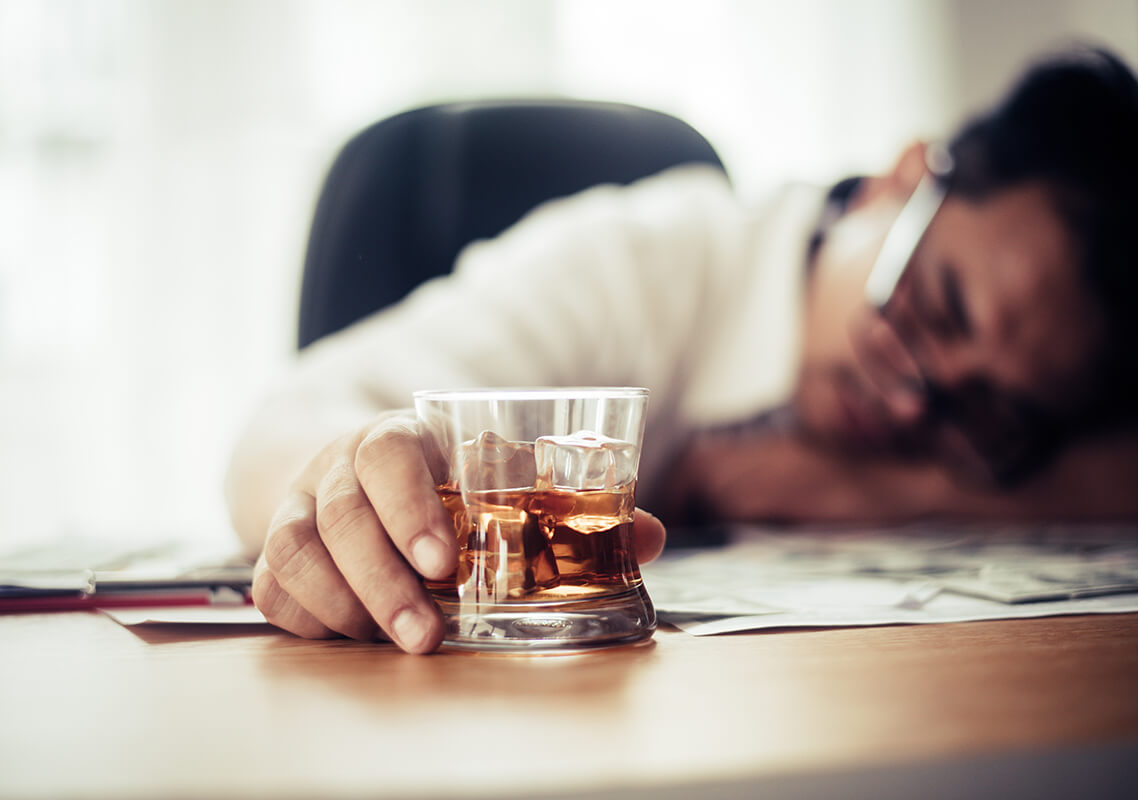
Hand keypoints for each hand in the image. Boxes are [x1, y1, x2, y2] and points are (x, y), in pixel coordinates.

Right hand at [250, 411, 666, 653]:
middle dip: (384, 581)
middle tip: (427, 632)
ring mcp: (297, 506)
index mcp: (398, 439)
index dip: (410, 505)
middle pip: (342, 515)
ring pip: (294, 552)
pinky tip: (355, 636)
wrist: (347, 470)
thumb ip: (567, 508)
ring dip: (346, 606)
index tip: (443, 560)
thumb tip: (650, 534)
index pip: (387, 451)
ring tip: (400, 642)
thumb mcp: (495, 480)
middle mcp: (337, 467)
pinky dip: (311, 619)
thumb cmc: (440, 481)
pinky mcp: (275, 549)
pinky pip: (273, 589)